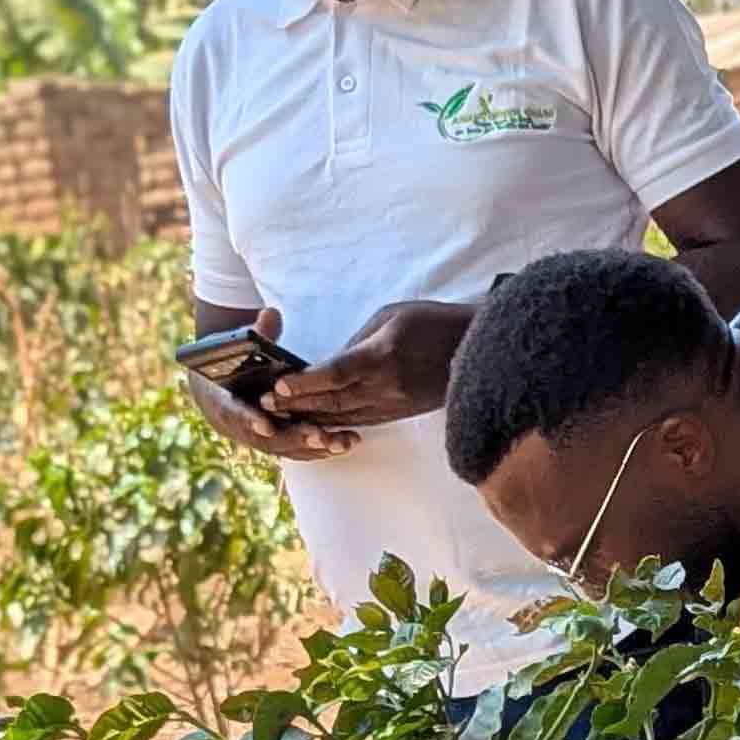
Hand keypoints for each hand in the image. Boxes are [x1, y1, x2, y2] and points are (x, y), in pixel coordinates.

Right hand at [186, 308, 358, 461]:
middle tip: (318, 435)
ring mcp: (263, 440)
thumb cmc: (230, 367)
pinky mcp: (281, 444)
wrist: (221, 394)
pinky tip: (347, 442)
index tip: (265, 425)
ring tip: (342, 441)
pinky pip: (302, 450)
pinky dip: (323, 448)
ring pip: (290, 448)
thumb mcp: (236, 349)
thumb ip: (256, 334)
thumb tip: (271, 313)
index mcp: (224, 402)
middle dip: (295, 437)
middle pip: (269, 439)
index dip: (249, 420)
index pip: (235, 414)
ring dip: (316, 447)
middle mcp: (244, 427)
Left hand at [266, 298, 477, 428]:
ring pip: (343, 415)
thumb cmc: (432, 323)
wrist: (475, 350)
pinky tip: (313, 423)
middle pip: (333, 400)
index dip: (304, 382)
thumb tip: (331, 363)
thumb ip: (358, 341)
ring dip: (310, 417)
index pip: (335, 373)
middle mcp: (387, 386)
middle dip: (296, 403)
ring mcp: (394, 404)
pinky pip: (360, 421)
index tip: (277, 385)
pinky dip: (334, 423)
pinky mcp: (399, 413)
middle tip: (264, 404)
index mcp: (384, 356)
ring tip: (280, 417)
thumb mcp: (390, 316)